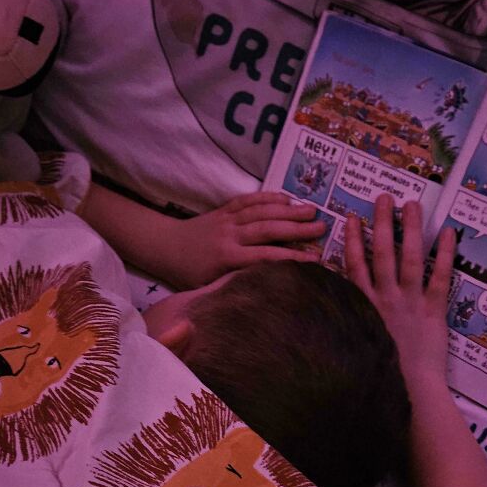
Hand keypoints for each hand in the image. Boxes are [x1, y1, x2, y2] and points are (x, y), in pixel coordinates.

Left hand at [168, 193, 324, 288]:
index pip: (266, 256)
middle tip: (322, 227)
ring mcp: (227, 219)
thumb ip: (236, 284)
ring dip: (288, 209)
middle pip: (268, 228)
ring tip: (313, 210)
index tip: (314, 260)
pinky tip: (286, 198)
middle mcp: (230, 235)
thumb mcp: (210, 287)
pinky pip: (248, 200)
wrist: (165, 247)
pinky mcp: (224, 209)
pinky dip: (268, 197)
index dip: (291, 257)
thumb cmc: (188, 274)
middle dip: (297, 227)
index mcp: (227, 257)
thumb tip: (267, 289)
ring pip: (261, 211)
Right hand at [344, 193, 454, 385]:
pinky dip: (445, 255)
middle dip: (382, 223)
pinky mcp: (434, 312)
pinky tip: (448, 232)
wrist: (408, 391)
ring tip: (412, 204)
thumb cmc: (380, 374)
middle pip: (381, 253)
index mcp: (364, 306)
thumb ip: (348, 318)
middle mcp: (385, 299)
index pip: (354, 265)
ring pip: (409, 259)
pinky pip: (440, 278)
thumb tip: (335, 302)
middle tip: (383, 198)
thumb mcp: (355, 343)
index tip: (350, 218)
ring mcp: (410, 303)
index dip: (352, 240)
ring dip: (410, 229)